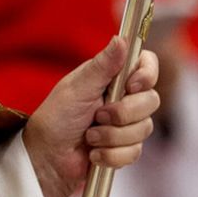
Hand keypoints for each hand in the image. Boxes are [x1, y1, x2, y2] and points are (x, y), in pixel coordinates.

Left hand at [23, 37, 159, 196]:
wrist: (47, 158)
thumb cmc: (56, 118)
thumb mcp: (77, 88)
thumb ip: (102, 65)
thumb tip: (120, 38)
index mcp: (113, 77)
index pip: (147, 66)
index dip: (146, 75)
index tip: (130, 86)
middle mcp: (124, 98)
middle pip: (151, 100)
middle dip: (123, 113)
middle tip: (97, 116)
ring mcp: (127, 124)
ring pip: (144, 129)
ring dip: (112, 136)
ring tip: (89, 137)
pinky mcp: (125, 148)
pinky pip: (135, 152)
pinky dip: (111, 155)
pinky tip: (93, 154)